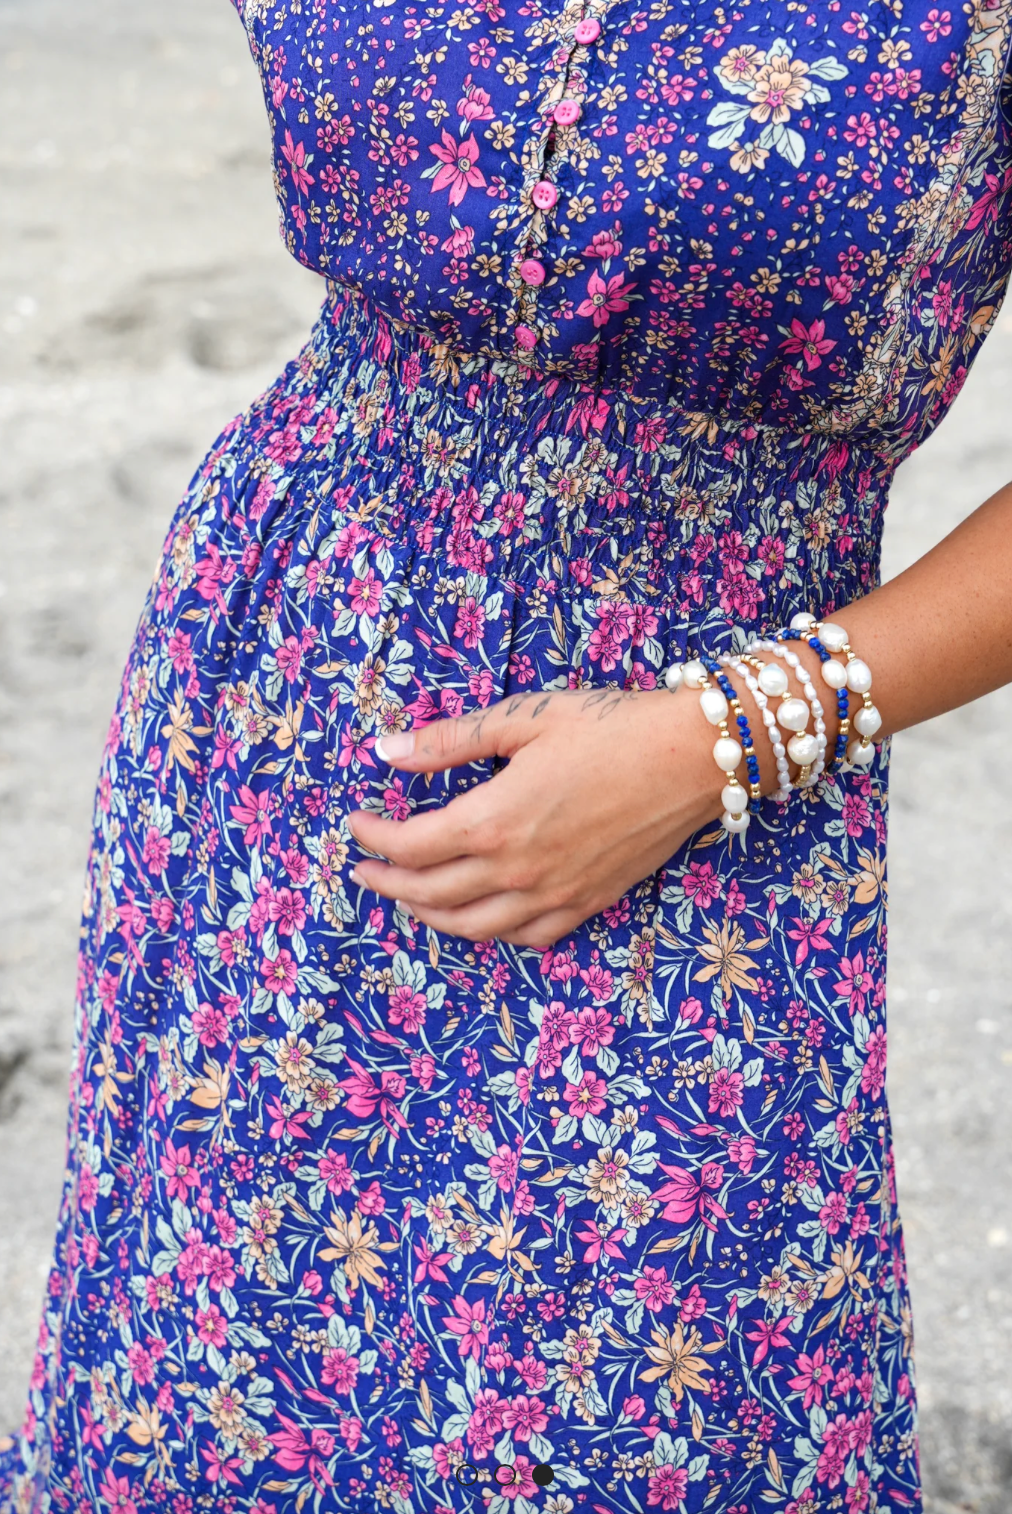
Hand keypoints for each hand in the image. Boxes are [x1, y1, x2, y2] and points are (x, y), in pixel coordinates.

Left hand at [346, 687, 725, 948]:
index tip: (355, 824)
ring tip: (407, 897)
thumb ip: (451, 741)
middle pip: (428, 895)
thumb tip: (386, 752)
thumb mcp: (525, 719)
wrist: (694, 758)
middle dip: (386, 883)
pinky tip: (479, 917)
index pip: (409, 846)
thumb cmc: (611, 727)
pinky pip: (525, 937)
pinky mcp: (587, 902)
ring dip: (428, 916)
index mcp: (494, 820)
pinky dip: (489, 932)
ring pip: (471, 927)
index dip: (372, 838)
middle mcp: (517, 869)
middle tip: (364, 869)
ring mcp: (553, 894)